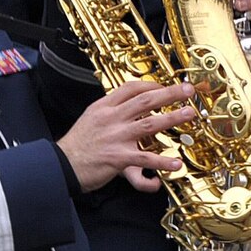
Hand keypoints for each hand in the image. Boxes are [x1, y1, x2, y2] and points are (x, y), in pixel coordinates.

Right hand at [56, 80, 194, 193]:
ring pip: (149, 124)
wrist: (61, 165)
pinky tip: (176, 163)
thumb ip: (110, 113)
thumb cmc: (76, 146)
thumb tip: (128, 110)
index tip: (164, 85)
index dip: (151, 85)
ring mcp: (116, 137)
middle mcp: (111, 118)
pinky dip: (162, 162)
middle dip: (169, 93)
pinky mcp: (119, 158)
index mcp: (103, 107)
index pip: (130, 88)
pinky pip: (145, 158)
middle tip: (187, 90)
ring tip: (189, 114)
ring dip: (172, 118)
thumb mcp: (90, 119)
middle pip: (145, 100)